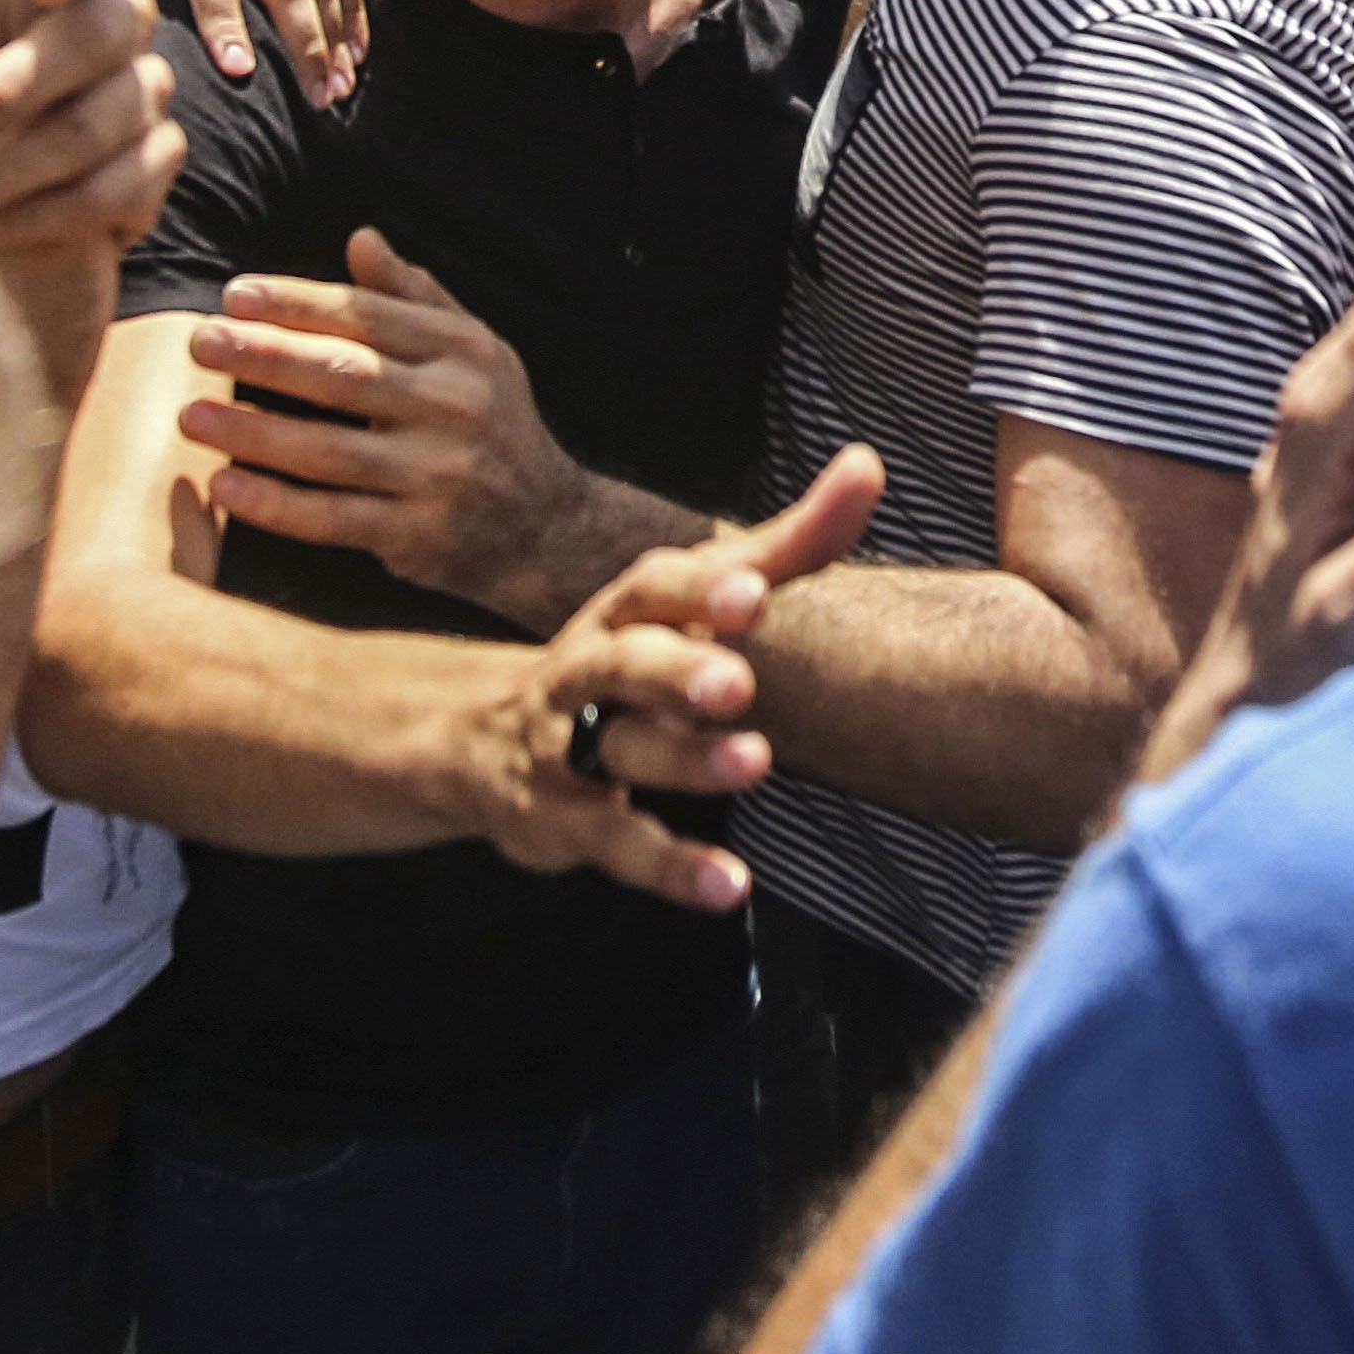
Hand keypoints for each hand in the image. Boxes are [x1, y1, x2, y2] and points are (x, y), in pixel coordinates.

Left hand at [182, 230, 613, 626]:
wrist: (549, 528)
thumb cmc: (495, 425)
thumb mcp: (476, 349)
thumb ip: (416, 296)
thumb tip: (360, 239)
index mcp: (462, 351)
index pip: (367, 317)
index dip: (298, 304)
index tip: (235, 295)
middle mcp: (453, 407)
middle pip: (342, 376)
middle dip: (264, 356)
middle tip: (200, 342)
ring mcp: (435, 475)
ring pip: (329, 450)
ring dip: (253, 433)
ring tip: (191, 417)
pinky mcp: (417, 536)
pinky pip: (333, 518)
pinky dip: (276, 505)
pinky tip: (225, 487)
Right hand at [471, 452, 890, 909]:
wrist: (484, 737)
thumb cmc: (627, 654)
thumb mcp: (694, 599)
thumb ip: (787, 543)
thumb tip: (870, 467)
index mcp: (625, 613)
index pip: (653, 587)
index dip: (698, 589)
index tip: (752, 588)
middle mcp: (589, 671)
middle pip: (622, 663)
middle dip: (675, 669)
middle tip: (736, 681)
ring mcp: (571, 749)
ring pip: (620, 752)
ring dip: (684, 760)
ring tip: (752, 762)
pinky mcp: (567, 824)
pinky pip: (620, 847)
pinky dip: (673, 867)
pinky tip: (729, 885)